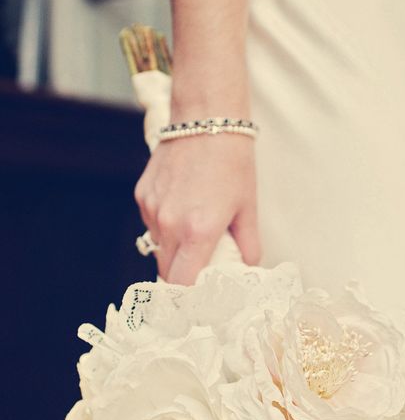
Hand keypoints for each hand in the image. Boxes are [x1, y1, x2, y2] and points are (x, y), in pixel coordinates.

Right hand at [134, 132, 260, 284]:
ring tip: (194, 231)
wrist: (206, 118)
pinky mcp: (142, 196)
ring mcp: (152, 210)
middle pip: (167, 273)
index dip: (189, 299)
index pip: (182, 285)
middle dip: (182, 278)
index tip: (199, 301)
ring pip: (158, 248)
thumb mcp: (247, 207)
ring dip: (174, 251)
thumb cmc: (233, 162)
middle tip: (200, 271)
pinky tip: (182, 208)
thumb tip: (247, 268)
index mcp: (198, 232)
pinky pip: (151, 224)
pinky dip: (165, 227)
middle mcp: (170, 224)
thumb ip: (247, 245)